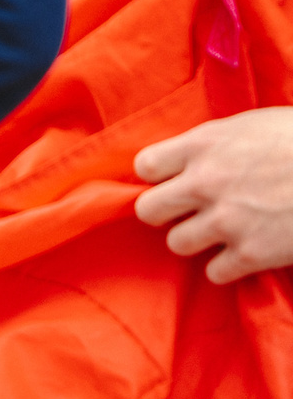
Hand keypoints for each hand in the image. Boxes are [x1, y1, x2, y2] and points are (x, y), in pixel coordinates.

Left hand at [135, 107, 292, 282]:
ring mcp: (227, 221)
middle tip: (185, 212)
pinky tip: (240, 256)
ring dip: (195, 241)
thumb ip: (213, 144)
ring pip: (178, 244)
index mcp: (202, 146)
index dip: (157, 176)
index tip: (172, 180)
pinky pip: (215, 273)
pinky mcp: (253, 254)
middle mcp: (205, 184)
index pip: (145, 166)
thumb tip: (194, 157)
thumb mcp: (249, 126)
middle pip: (150, 210)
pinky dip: (225, 268)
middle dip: (164, 212)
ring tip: (215, 234)